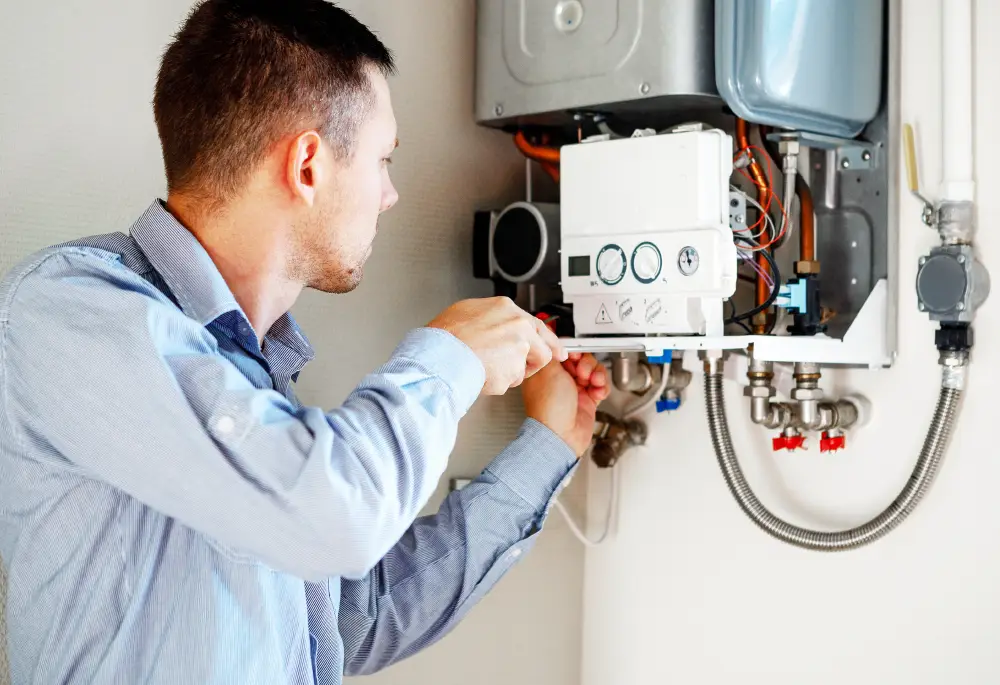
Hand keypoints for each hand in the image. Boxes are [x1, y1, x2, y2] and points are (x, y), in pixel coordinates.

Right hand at [427, 297, 567, 395]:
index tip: (556, 349)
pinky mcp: (513, 371)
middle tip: (531, 367)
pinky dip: (498, 383)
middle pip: (543, 348)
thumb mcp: (467, 312)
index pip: (536, 325)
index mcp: (507, 309)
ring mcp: (518, 349)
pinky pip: (510, 382)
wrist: (438, 356)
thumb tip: (494, 324)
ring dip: (512, 373)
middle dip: (536, 360)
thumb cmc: (444, 337)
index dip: (547, 340)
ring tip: (489, 369)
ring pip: (526, 368)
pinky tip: (482, 376)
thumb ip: (490, 318)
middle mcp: (518, 327)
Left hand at [522, 353, 609, 456]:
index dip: (572, 350)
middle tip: (582, 372)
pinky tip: (596, 392)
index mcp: (546, 370)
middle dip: (586, 363)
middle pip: (581, 358)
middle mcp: (559, 379)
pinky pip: (600, 385)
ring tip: (591, 382)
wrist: (561, 435)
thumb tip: (551, 336)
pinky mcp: (587, 400)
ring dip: (596, 373)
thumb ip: (552, 351)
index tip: (575, 354)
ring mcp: (574, 389)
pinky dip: (602, 387)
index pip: (563, 350)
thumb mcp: (548, 371)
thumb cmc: (549, 407)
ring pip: (593, 370)